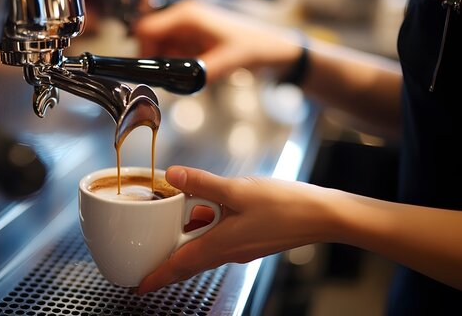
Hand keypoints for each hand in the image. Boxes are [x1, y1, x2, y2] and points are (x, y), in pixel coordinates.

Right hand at [134, 0, 301, 82]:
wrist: (273, 49)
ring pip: (161, 48)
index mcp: (187, 16)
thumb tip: (178, 86)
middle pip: (150, 40)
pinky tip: (191, 75)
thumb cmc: (255, 47)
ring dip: (168, 65)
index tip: (150, 72)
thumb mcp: (227, 62)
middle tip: (169, 80)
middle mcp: (184, 19)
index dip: (143, 51)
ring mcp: (188, 29)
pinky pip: (174, 53)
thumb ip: (200, 74)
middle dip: (156, 61)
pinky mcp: (193, 40)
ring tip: (184, 79)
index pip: (147, 29)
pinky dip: (177, 66)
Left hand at [137, 165, 332, 294]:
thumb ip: (202, 184)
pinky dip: (206, 229)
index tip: (139, 285)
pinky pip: (220, 239)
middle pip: (189, 260)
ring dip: (186, 241)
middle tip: (147, 259)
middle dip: (166, 261)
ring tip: (172, 224)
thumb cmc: (285, 206)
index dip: (157, 276)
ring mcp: (240, 247)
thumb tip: (173, 176)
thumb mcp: (237, 190)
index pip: (179, 266)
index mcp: (220, 245)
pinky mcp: (251, 239)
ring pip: (204, 247)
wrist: (322, 216)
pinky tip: (207, 209)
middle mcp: (228, 252)